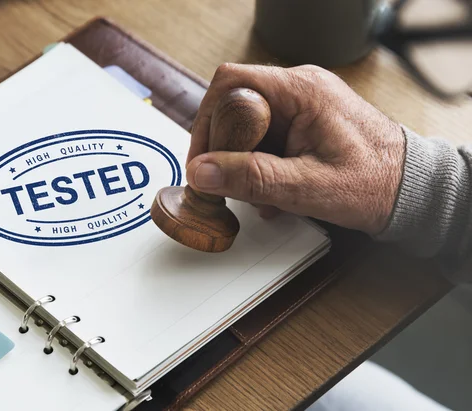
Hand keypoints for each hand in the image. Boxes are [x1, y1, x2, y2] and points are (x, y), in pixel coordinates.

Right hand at [185, 63, 405, 235]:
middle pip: (235, 107)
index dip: (207, 122)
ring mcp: (302, 105)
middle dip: (226, 149)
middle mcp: (300, 89)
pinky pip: (266, 137)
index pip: (231, 85)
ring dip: (244, 162)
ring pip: (248, 126)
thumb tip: (202, 172)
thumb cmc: (375, 183)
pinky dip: (260, 164)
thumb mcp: (307, 187)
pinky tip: (273, 190)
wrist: (410, 190)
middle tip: (229, 183)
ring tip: (262, 194)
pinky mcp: (304, 122)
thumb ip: (251, 178)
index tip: (203, 160)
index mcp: (302, 91)